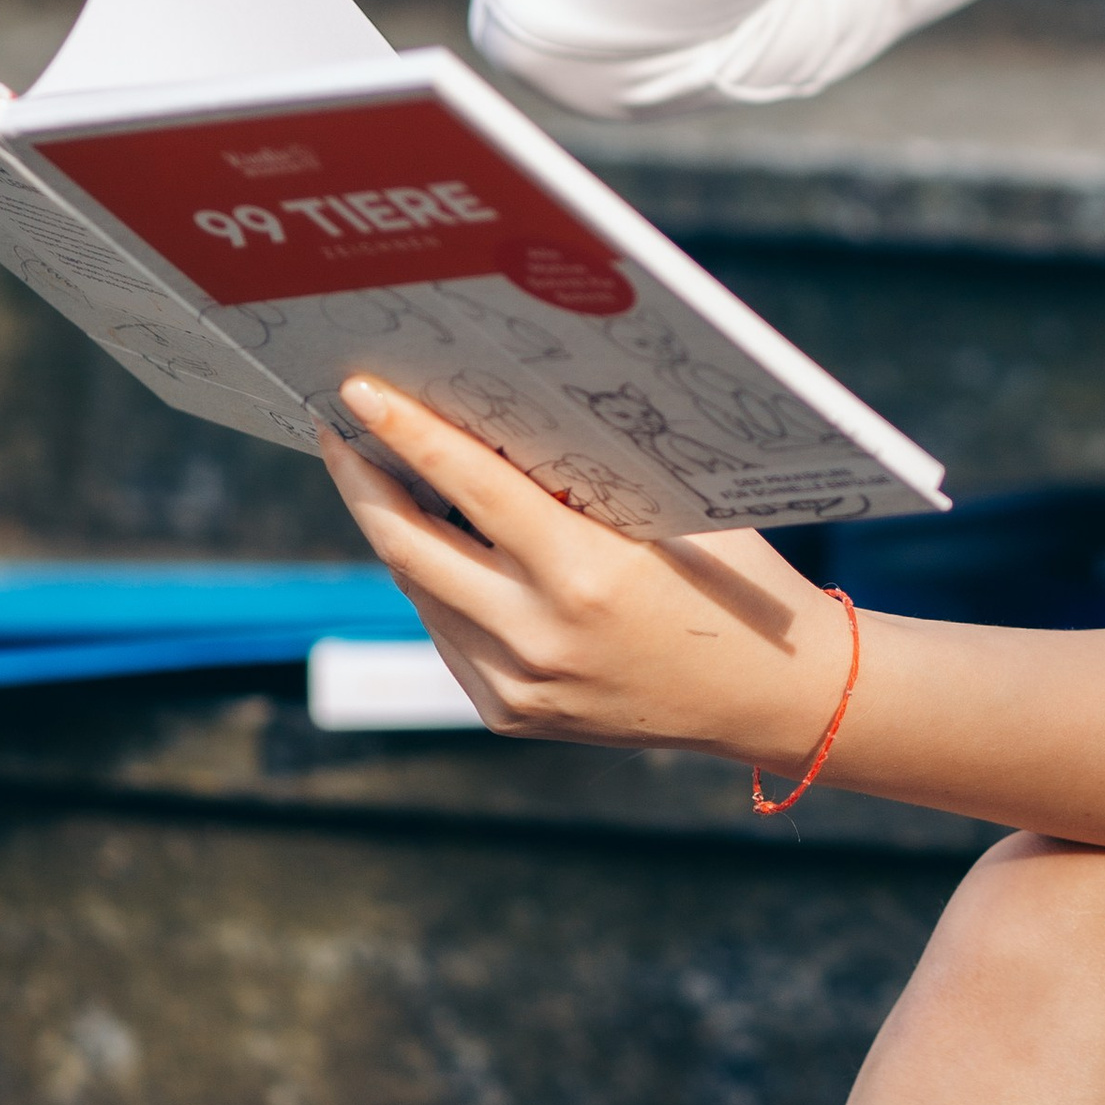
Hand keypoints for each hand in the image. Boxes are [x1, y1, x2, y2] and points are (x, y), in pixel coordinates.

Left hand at [321, 375, 852, 771]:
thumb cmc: (735, 578)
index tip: (357, 391)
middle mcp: (539, 637)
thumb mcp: (671, 510)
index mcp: (585, 575)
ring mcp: (518, 684)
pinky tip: (448, 548)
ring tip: (385, 474)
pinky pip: (449, 633)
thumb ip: (586, 478)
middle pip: (408, 547)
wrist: (768, 696)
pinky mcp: (509, 713)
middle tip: (336, 428)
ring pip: (421, 591)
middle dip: (362, 480)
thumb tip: (493, 416)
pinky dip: (440, 584)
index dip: (406, 434)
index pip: (469, 487)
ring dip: (399, 531)